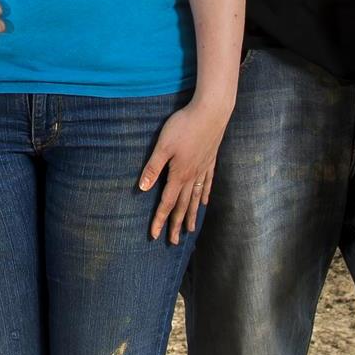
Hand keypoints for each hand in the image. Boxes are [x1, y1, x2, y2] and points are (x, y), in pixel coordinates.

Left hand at [139, 100, 230, 244]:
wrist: (211, 112)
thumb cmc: (184, 126)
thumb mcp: (163, 145)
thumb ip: (153, 167)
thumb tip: (143, 188)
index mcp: (178, 174)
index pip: (167, 202)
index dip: (159, 220)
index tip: (155, 236)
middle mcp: (192, 176)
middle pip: (183, 206)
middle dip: (176, 224)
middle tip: (173, 242)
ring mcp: (203, 169)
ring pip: (196, 197)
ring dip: (191, 214)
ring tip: (190, 229)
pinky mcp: (210, 160)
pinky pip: (207, 183)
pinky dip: (205, 194)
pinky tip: (204, 202)